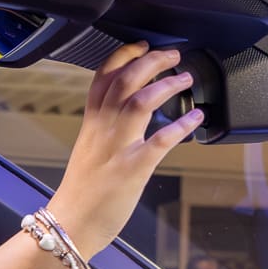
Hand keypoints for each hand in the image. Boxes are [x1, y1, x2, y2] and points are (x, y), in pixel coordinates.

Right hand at [46, 42, 199, 256]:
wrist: (71, 223)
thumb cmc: (81, 192)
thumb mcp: (88, 150)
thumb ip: (105, 129)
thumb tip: (126, 115)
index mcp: (91, 123)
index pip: (103, 77)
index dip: (123, 55)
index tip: (141, 45)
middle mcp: (103, 129)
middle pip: (125, 79)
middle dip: (151, 61)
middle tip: (173, 55)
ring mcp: (118, 147)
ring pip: (141, 100)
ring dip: (167, 85)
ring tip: (186, 78)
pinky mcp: (133, 168)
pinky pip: (160, 140)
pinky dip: (181, 125)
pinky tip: (196, 118)